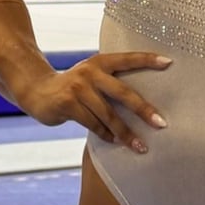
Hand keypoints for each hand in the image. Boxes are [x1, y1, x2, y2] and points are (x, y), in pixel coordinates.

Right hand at [17, 52, 171, 152]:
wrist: (36, 90)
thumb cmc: (73, 87)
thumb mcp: (90, 76)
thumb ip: (110, 82)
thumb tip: (143, 103)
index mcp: (99, 62)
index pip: (127, 58)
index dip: (147, 60)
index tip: (169, 63)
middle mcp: (90, 72)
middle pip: (122, 92)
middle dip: (143, 109)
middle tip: (162, 123)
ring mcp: (78, 88)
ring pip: (108, 115)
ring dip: (125, 133)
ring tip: (141, 146)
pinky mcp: (68, 104)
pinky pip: (93, 124)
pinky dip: (105, 134)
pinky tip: (113, 141)